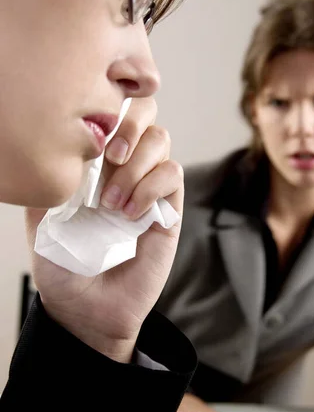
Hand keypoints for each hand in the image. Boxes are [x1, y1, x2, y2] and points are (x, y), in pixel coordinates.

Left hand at [25, 97, 183, 362]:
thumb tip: (54, 141)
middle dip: (130, 124)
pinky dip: (152, 186)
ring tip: (112, 203)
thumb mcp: (42, 217)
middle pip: (146, 111)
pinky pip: (173, 175)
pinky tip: (130, 214)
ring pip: (161, 140)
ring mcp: (149, 186)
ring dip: (137, 165)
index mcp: (95, 162)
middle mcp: (125, 167)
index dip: (113, 103)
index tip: (95, 128)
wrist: (86, 308)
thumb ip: (51, 180)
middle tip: (111, 155)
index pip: (113, 110)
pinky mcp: (168, 210)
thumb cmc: (63, 265)